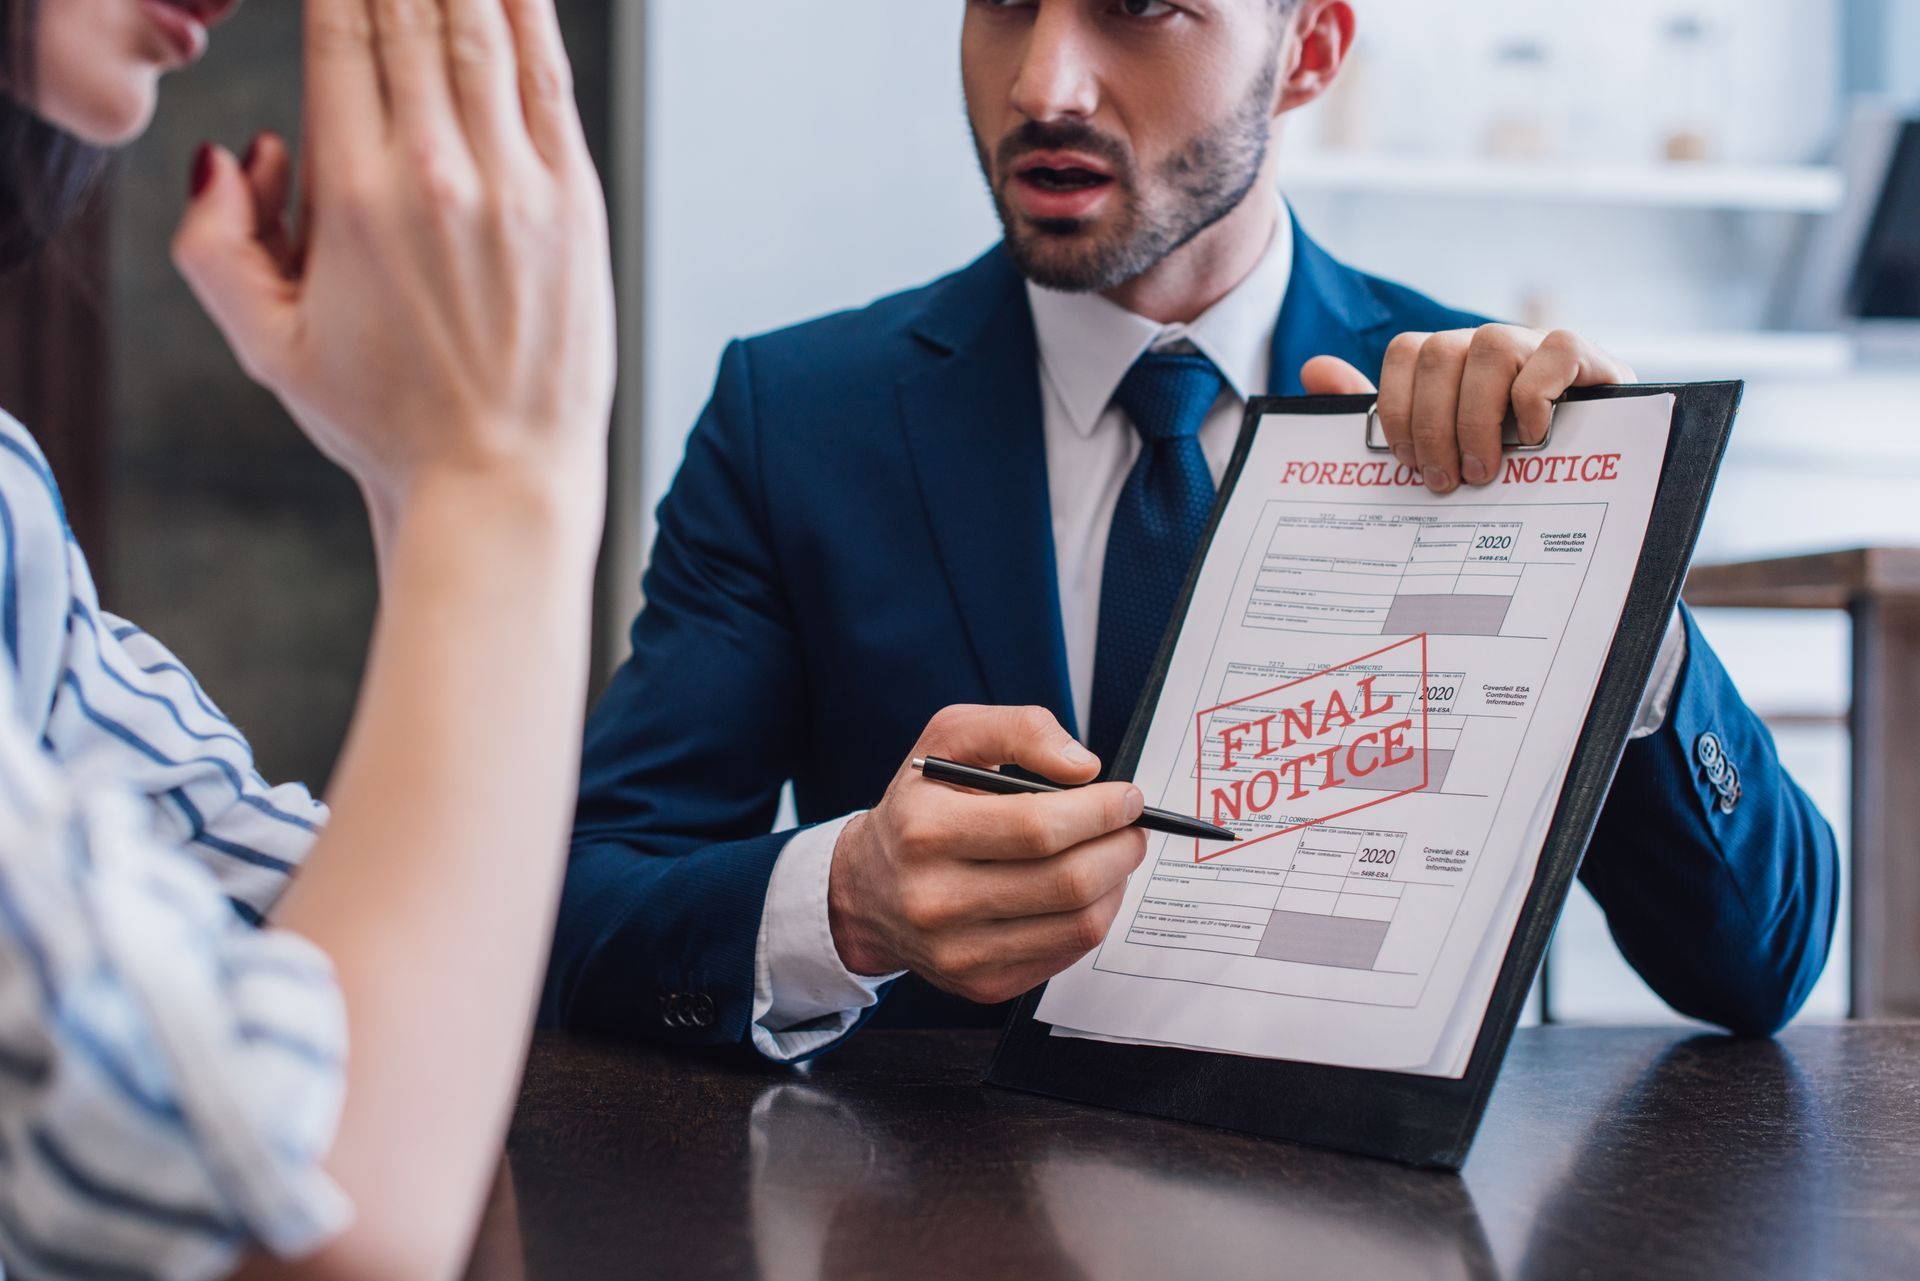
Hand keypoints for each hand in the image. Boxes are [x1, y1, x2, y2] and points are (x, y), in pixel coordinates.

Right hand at [172, 0, 615, 522]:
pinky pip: (549, 81)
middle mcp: (436, 174)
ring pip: (483, 32)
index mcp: (352, 196)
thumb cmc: (383, 421)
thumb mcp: (265, 343)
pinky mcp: (576, 205)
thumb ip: (216, 242)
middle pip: (410, 15)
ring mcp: (516, 186)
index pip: (341, 34)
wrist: (497, 482)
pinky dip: (528, 16)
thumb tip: (234, 154)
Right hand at [828, 706, 1147, 1004]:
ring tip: (1113, 855)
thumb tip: (1083, 768)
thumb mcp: (950, 738)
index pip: (1038, 828)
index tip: (1127, 798)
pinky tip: (1084, 890)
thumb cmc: (919, 806)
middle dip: (1120, 848)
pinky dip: (1092, 917)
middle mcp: (935, 899)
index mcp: (925, 830)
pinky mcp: (981, 984)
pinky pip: (1066, 954)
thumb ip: (1019, 730)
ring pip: (1077, 924)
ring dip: (1115, 884)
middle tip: (1133, 828)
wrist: (866, 889)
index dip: (1100, 812)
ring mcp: (958, 951)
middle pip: (1067, 881)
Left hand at [1302, 327, 1634, 493]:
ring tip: (1484, 470)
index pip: (1405, 351)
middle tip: (1445, 480)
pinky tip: (1533, 439)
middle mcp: (1490, 345)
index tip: (1406, 462)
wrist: (1597, 479)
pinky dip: (1535, 398)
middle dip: (1433, 423)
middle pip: (1440, 351)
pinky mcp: (1586, 358)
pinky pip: (1554, 352)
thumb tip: (1312, 368)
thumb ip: (1380, 414)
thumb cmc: (1506, 468)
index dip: (1395, 405)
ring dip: (1478, 416)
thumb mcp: (1439, 451)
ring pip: (1491, 347)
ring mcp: (1538, 347)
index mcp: (1451, 364)